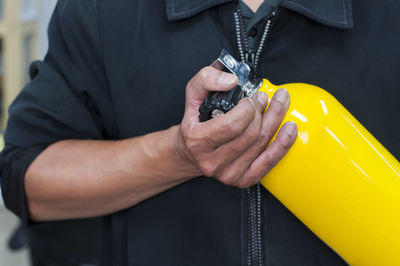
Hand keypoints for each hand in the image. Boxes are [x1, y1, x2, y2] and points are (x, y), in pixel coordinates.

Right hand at [177, 67, 296, 187]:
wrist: (191, 151)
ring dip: (275, 120)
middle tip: (264, 98)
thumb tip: (231, 80)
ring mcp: (228, 174)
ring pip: (261, 144)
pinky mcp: (243, 180)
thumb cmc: (196, 123)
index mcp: (198, 141)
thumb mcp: (193, 95)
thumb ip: (207, 79)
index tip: (250, 98)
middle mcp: (212, 161)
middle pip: (250, 134)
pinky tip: (290, 129)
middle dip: (262, 111)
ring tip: (279, 104)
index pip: (232, 125)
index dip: (248, 108)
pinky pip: (269, 162)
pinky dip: (283, 144)